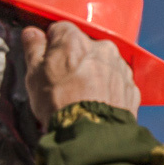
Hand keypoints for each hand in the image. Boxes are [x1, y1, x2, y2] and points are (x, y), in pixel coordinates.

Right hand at [22, 22, 140, 125]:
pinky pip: (116, 82)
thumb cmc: (59, 103)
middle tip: (63, 83)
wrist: (91, 134)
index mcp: (75, 40)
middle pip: (84, 47)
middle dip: (74, 60)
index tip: (47, 60)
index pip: (60, 30)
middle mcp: (102, 48)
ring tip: (81, 96)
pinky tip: (96, 103)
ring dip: (93, 74)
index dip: (51, 45)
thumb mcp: (34, 75)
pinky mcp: (131, 87)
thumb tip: (32, 34)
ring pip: (103, 64)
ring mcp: (120, 68)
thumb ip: (34, 49)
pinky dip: (107, 89)